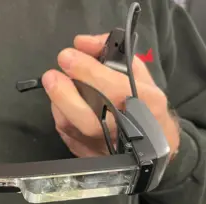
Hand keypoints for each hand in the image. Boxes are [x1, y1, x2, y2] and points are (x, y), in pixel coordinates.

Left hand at [42, 34, 179, 157]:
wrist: (154, 147)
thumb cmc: (144, 104)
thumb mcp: (137, 72)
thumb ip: (111, 52)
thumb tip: (82, 43)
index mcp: (145, 104)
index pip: (113, 88)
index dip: (87, 71)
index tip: (67, 56)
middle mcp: (126, 131)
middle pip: (89, 119)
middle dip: (65, 95)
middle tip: (51, 76)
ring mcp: (105, 149)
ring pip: (73, 128)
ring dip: (59, 104)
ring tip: (57, 86)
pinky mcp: (89, 158)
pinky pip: (67, 136)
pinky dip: (61, 117)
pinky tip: (62, 105)